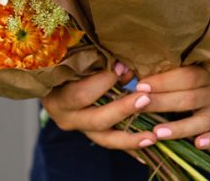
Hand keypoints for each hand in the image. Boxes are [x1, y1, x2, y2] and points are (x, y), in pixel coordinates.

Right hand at [41, 64, 156, 149]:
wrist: (58, 80)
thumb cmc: (67, 61)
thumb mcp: (76, 59)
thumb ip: (95, 63)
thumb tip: (123, 68)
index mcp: (59, 98)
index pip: (81, 94)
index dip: (104, 81)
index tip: (124, 68)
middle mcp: (67, 118)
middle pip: (96, 119)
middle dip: (122, 109)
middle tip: (145, 99)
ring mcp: (81, 128)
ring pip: (105, 138)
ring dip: (130, 138)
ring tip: (152, 137)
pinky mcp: (93, 134)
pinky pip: (113, 142)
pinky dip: (130, 146)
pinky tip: (148, 150)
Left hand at [137, 66, 209, 149]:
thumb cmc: (186, 73)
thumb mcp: (177, 66)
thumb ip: (157, 69)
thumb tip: (125, 70)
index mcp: (204, 72)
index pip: (185, 76)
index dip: (163, 81)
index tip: (140, 86)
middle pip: (190, 98)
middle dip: (163, 103)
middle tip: (140, 107)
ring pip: (202, 120)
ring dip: (180, 127)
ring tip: (158, 133)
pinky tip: (197, 144)